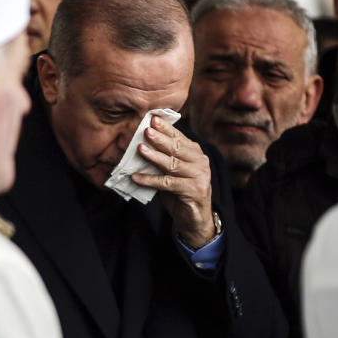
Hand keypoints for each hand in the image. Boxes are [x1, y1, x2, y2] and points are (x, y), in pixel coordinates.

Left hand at [131, 116, 214, 247]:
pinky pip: (167, 183)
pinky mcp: (194, 191)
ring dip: (154, 156)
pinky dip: (150, 180)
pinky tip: (136, 177)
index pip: (179, 137)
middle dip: (160, 138)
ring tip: (139, 149)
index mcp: (196, 153)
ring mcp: (199, 176)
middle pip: (177, 148)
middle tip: (145, 130)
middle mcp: (200, 162)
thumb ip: (163, 158)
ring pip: (173, 164)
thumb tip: (141, 144)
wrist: (195, 218)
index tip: (152, 118)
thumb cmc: (180, 192)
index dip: (166, 128)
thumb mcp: (172, 171)